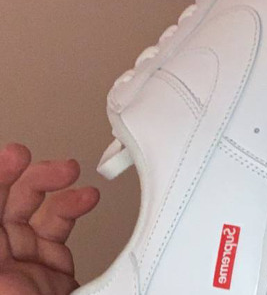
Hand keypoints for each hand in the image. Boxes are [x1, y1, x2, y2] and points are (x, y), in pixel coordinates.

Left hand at [0, 143, 99, 294]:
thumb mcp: (3, 283)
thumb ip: (1, 236)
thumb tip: (20, 199)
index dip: (0, 175)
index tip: (15, 155)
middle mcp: (1, 255)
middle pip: (6, 199)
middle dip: (27, 174)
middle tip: (38, 159)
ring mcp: (24, 259)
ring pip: (34, 206)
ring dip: (53, 182)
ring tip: (70, 171)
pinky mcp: (51, 263)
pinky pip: (60, 223)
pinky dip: (75, 205)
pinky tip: (87, 197)